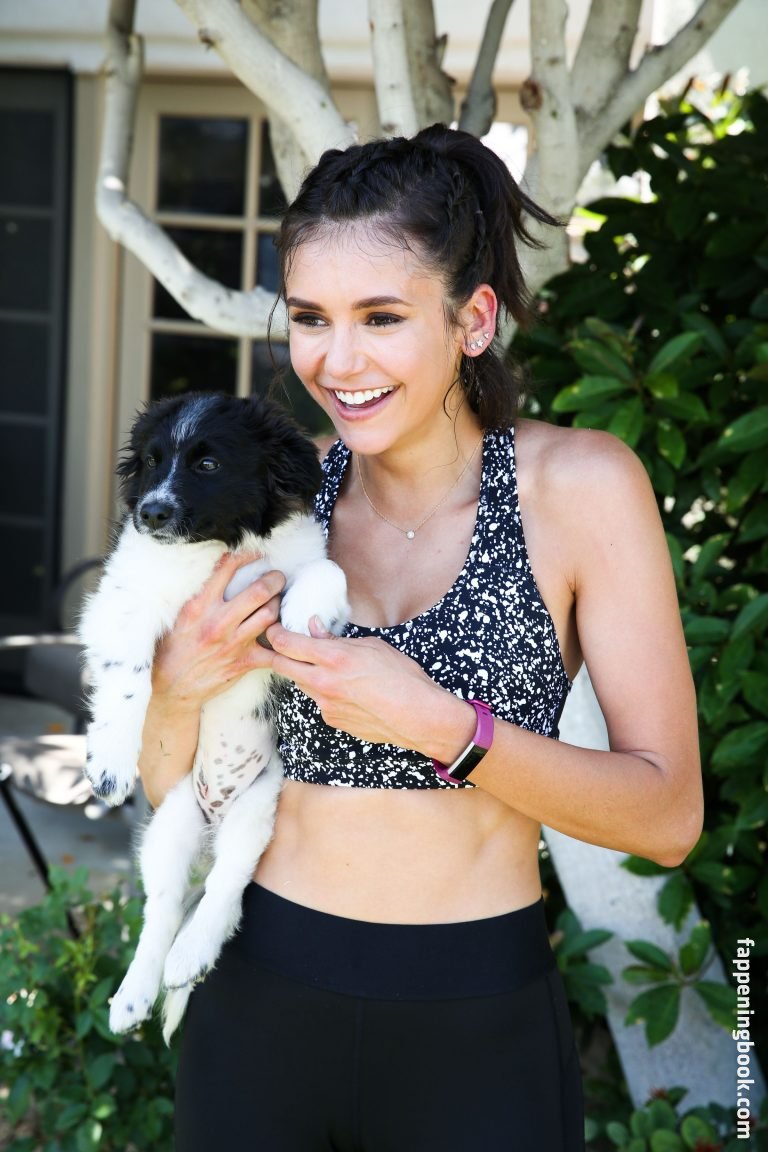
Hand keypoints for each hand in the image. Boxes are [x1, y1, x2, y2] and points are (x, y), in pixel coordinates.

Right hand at [152, 554, 284, 711]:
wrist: (171, 686)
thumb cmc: (173, 647)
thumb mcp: (180, 614)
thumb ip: (199, 594)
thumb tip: (220, 568)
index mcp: (200, 606)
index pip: (227, 569)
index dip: (247, 556)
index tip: (256, 554)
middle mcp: (219, 622)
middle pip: (259, 591)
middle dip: (274, 579)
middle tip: (278, 577)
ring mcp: (234, 643)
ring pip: (270, 615)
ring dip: (278, 605)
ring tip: (278, 601)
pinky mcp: (244, 662)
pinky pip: (274, 652)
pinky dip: (283, 643)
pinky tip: (284, 636)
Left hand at [265, 619, 474, 758]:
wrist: (417, 715)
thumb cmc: (402, 676)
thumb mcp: (372, 646)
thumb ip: (337, 638)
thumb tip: (314, 628)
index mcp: (334, 658)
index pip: (286, 644)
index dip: (274, 633)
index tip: (272, 627)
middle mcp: (323, 682)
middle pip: (281, 665)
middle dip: (275, 653)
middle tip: (277, 644)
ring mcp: (325, 704)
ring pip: (299, 683)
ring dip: (301, 672)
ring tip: (320, 664)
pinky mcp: (331, 719)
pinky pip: (318, 700)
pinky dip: (322, 690)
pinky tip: (344, 688)